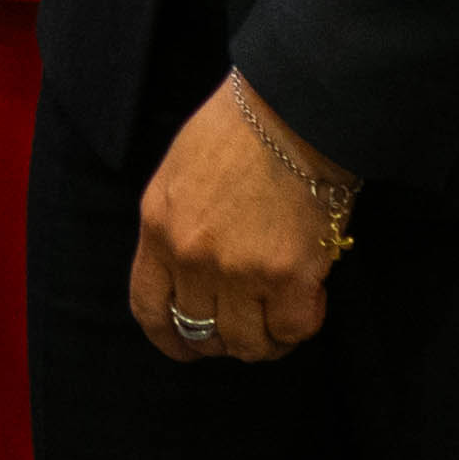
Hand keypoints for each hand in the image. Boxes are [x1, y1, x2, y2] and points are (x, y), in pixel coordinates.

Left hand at [130, 74, 354, 365]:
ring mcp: (240, 271)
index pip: (148, 308)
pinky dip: (301, 323)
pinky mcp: (290, 277)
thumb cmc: (236, 131)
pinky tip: (309, 294)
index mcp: (158, 227)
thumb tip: (185, 277)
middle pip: (200, 332)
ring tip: (278, 312)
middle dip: (222, 337)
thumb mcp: (178, 174)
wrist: (291, 110)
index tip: (184, 349)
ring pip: (247, 344)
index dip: (167, 338)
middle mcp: (193, 257)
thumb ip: (175, 228)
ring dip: (264, 338)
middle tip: (246, 323)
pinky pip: (292, 332)